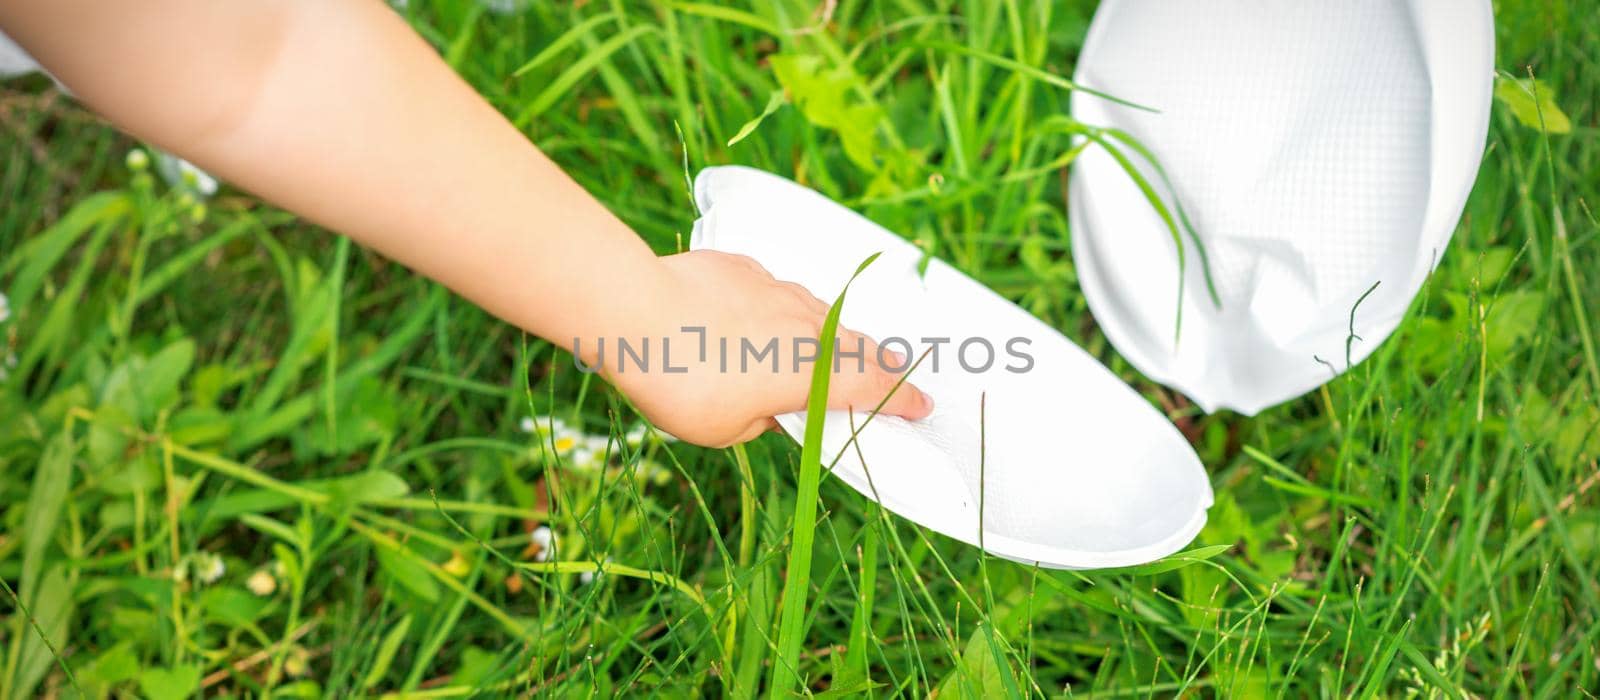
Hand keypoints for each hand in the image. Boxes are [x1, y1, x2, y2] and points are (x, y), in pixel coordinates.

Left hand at [587, 250, 932, 447]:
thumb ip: (760, 420)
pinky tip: (766, 317)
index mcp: (811, 376)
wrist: (635, 310)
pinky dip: (783, 308)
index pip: (874, 390)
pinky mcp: (745, 269)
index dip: (903, 400)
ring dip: (838, 333)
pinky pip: (776, 290)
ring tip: (844, 344)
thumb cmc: (680, 383)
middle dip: (884, 362)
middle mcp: (806, 329)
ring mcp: (777, 291)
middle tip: (900, 371)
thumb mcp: (724, 430)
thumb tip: (771, 407)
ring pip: (822, 314)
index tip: (923, 405)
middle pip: (859, 346)